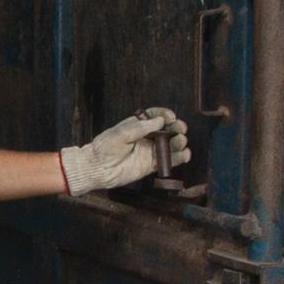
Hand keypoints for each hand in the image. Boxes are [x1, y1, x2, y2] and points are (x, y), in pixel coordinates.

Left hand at [61, 107, 191, 195]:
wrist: (98, 169)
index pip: (154, 116)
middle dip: (176, 128)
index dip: (164, 115)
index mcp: (137, 125)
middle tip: (181, 129)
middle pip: (166, 130)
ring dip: (179, 142)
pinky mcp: (151, 165)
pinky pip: (168, 161)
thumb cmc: (104, 148)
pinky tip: (185, 155)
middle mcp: (145, 137)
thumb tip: (159, 121)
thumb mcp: (120, 134)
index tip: (171, 117)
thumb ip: (139, 128)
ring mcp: (149, 151)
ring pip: (169, 145)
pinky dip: (179, 158)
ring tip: (181, 142)